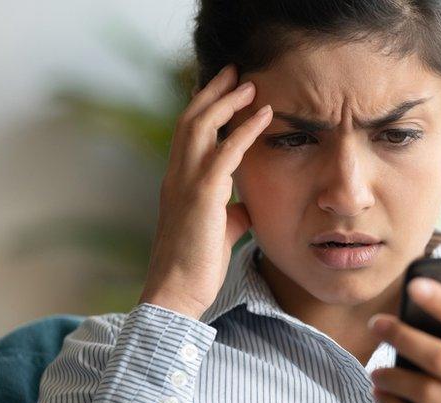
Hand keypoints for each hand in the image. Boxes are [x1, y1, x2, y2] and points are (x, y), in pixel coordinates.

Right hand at [137, 63, 272, 316]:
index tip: (222, 89)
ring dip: (227, 101)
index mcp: (177, 183)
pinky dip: (245, 129)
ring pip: (202, 127)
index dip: (203, 107)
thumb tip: (245, 206)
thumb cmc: (196, 267)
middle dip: (213, 92)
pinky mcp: (202, 196)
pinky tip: (264, 115)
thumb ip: (229, 212)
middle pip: (191, 119)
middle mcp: (176, 176)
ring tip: (250, 84)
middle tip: (235, 71)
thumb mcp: (218, 232)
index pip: (187, 134)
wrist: (177, 293)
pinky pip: (225, 152)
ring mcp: (186, 184)